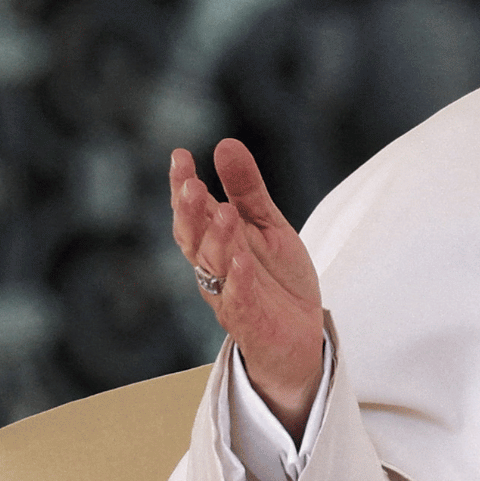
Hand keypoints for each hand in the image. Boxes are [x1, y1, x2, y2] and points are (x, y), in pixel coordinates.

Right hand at [170, 139, 324, 439]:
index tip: (180, 156)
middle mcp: (214, 270)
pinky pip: (240, 300)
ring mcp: (229, 297)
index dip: (182, 187)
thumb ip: (247, 190)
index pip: (192, 214)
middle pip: (194, 239)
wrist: (299, 337)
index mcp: (215, 244)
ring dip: (216, 240)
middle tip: (191, 184)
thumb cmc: (276, 280)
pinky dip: (238, 281)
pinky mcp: (250, 322)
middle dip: (190, 212)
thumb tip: (224, 143)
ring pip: (214, 267)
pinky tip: (241, 259)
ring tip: (222, 210)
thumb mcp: (266, 226)